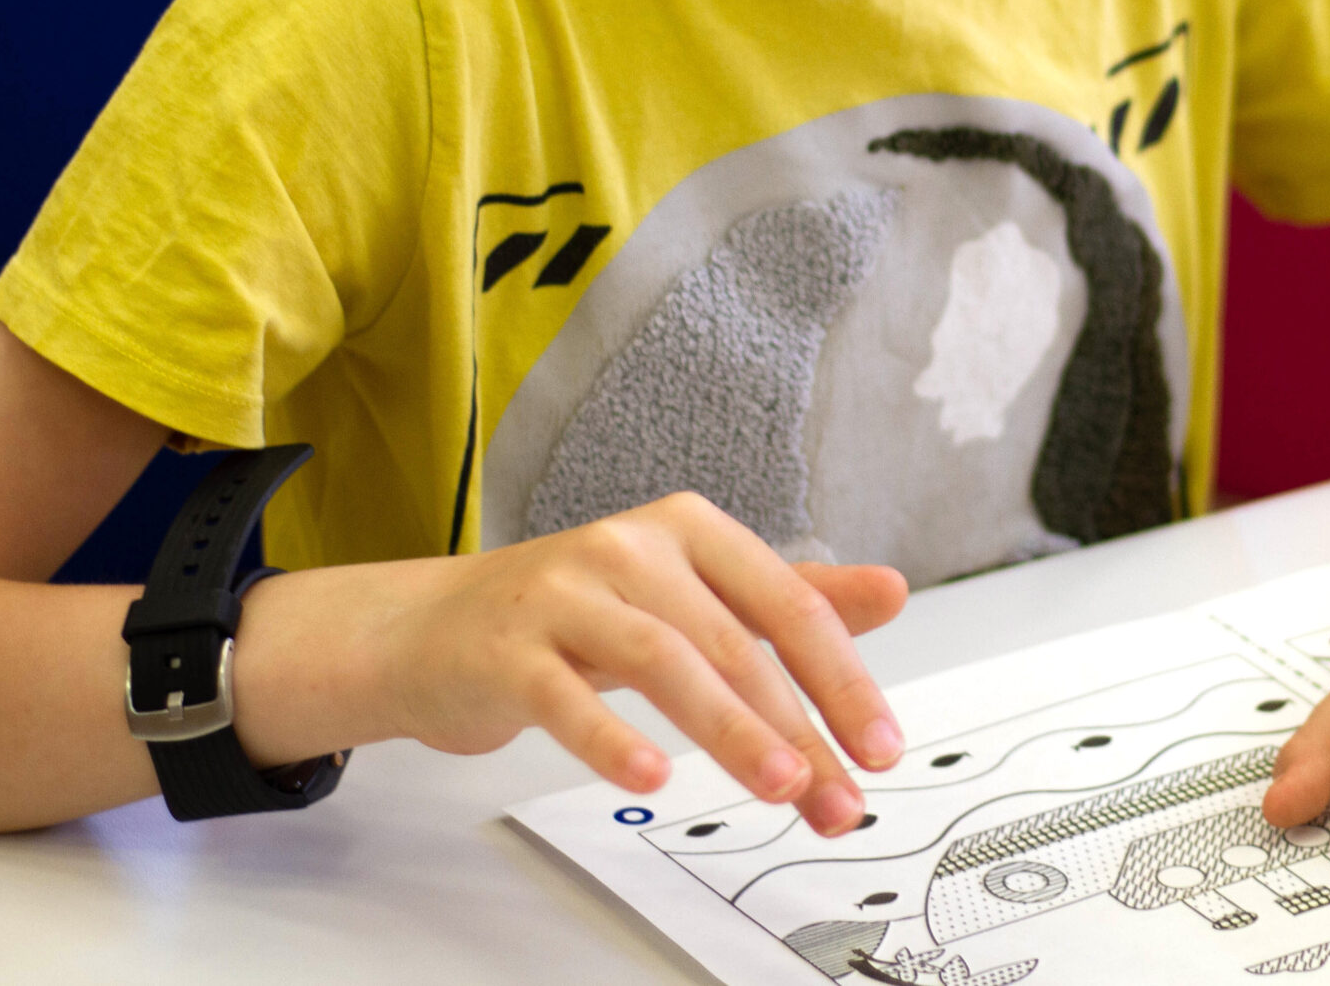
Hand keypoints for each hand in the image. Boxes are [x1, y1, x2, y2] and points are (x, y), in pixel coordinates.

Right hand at [372, 493, 907, 835]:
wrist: (435, 628)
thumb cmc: (580, 616)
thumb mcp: (693, 595)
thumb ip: (790, 598)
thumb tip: (893, 591)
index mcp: (690, 530)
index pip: (789, 603)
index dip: (843, 678)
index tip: (882, 747)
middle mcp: (632, 548)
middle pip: (735, 642)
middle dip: (799, 729)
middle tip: (841, 798)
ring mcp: (565, 594)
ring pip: (664, 661)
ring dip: (730, 729)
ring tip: (780, 787)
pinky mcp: (509, 650)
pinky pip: (567, 697)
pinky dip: (613, 738)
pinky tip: (654, 778)